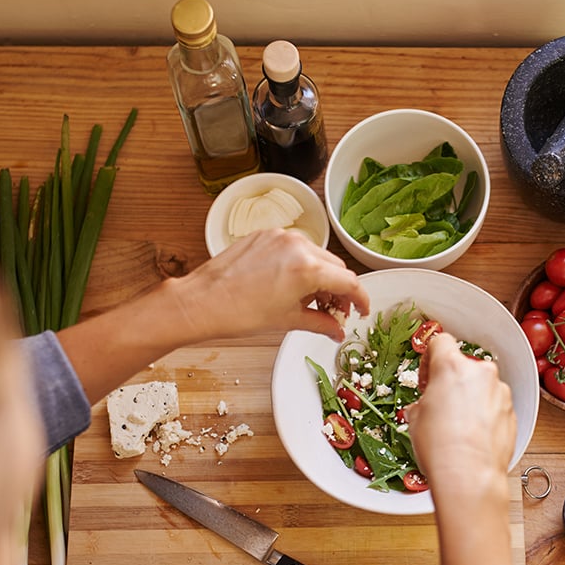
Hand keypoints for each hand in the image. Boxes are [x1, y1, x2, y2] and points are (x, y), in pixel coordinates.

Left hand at [174, 228, 369, 341]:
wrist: (202, 302)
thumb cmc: (238, 312)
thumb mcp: (287, 321)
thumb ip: (320, 323)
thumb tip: (336, 330)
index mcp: (307, 268)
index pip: (348, 282)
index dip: (361, 299)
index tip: (361, 310)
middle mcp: (297, 246)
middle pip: (335, 267)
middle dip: (339, 289)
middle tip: (335, 311)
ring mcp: (280, 237)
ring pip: (315, 255)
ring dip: (320, 276)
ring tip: (310, 300)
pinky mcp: (264, 235)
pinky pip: (294, 248)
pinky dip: (300, 265)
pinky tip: (291, 285)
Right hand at [404, 331, 519, 564]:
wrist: (469, 477)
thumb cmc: (439, 447)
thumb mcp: (415, 417)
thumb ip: (426, 397)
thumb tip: (431, 402)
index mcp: (452, 366)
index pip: (440, 341)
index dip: (430, 357)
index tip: (427, 374)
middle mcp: (481, 373)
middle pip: (464, 366)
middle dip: (453, 381)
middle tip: (440, 405)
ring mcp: (500, 393)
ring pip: (482, 387)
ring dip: (471, 399)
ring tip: (458, 427)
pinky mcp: (512, 412)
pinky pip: (494, 406)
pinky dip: (485, 416)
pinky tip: (473, 436)